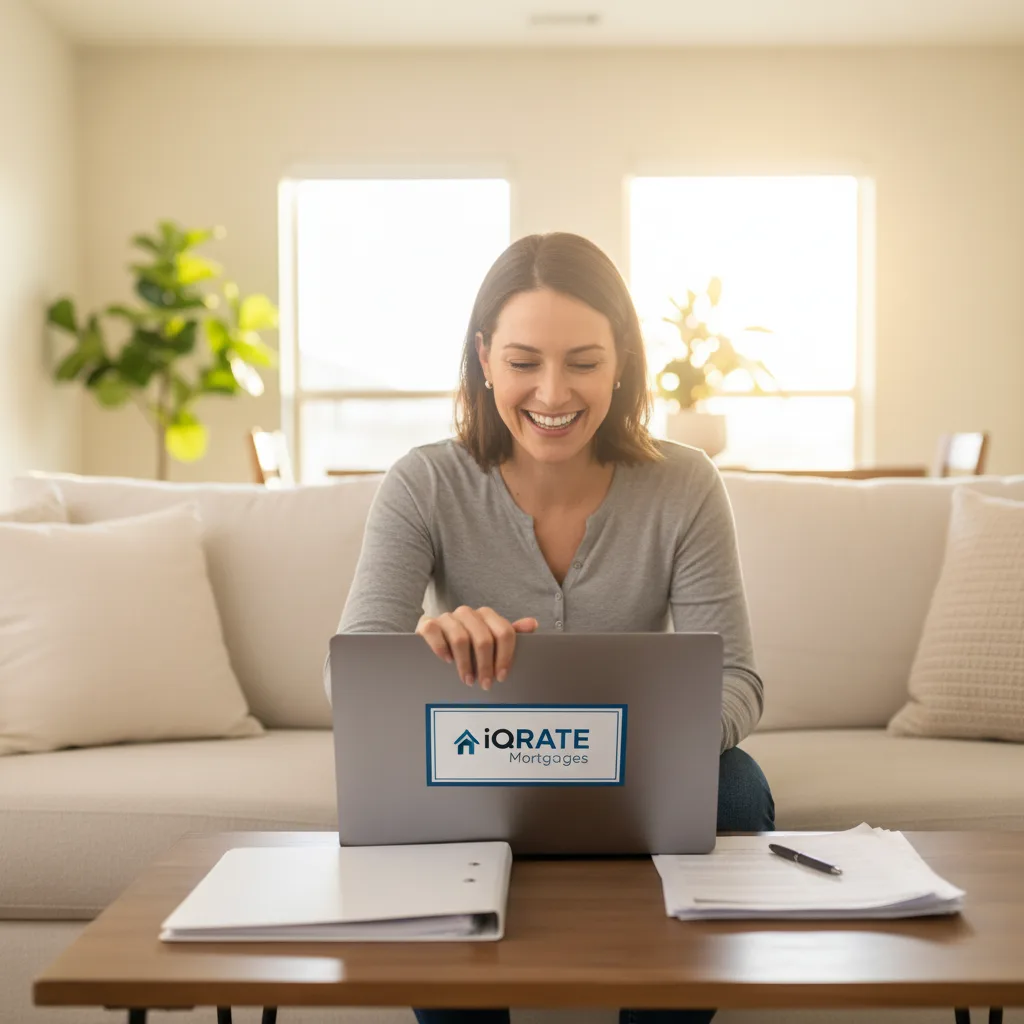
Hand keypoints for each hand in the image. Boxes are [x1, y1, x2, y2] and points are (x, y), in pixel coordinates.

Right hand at [415, 606, 538, 689]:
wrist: (436, 639)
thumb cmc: (468, 644)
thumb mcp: (490, 640)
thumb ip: (510, 633)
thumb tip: (532, 624)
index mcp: (486, 615)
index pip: (504, 632)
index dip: (505, 656)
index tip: (502, 676)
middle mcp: (467, 613)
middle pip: (483, 638)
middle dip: (486, 665)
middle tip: (485, 684)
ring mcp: (447, 617)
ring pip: (460, 638)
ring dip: (465, 664)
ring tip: (467, 680)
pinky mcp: (427, 623)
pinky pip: (433, 631)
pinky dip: (441, 648)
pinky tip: (446, 662)